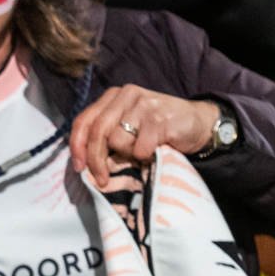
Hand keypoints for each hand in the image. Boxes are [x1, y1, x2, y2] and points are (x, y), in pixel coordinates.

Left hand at [70, 86, 222, 187]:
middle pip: (98, 132)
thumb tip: (84, 165)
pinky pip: (140, 148)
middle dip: (96, 160)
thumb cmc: (157, 132)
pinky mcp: (159, 118)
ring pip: (118, 140)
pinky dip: (145, 156)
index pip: (84, 120)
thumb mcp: (128, 129)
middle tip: (102, 180)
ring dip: (128, 155)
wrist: (197, 124)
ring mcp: (143, 104)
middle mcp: (126, 95)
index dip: (77, 146)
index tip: (79, 168)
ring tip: (143, 151)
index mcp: (113, 97)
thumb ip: (106, 138)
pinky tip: (156, 150)